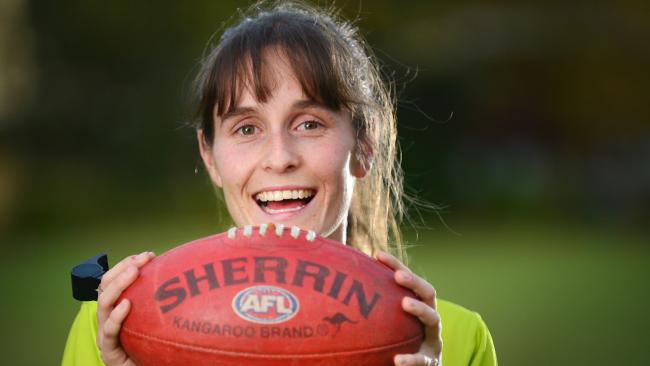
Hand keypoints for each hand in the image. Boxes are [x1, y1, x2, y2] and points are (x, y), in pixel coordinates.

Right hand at [96, 251, 154, 365]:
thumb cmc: (155, 347)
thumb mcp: (159, 321)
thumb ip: (164, 303)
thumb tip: (189, 277)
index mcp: (118, 308)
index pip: (115, 280)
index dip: (127, 264)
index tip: (148, 255)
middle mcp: (108, 318)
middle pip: (106, 287)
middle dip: (122, 268)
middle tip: (141, 259)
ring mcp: (106, 335)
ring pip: (104, 304)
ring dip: (119, 285)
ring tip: (134, 272)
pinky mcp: (109, 351)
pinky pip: (109, 332)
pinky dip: (116, 317)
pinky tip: (126, 305)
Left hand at [376, 252, 442, 365]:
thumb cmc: (399, 345)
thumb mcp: (390, 325)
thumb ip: (374, 312)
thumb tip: (337, 296)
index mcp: (418, 306)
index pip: (409, 281)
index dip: (396, 266)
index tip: (378, 255)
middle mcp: (429, 319)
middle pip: (428, 293)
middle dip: (414, 282)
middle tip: (398, 276)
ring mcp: (433, 339)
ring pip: (433, 319)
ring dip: (420, 309)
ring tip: (405, 303)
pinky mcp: (431, 361)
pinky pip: (423, 359)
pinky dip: (411, 359)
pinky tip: (398, 360)